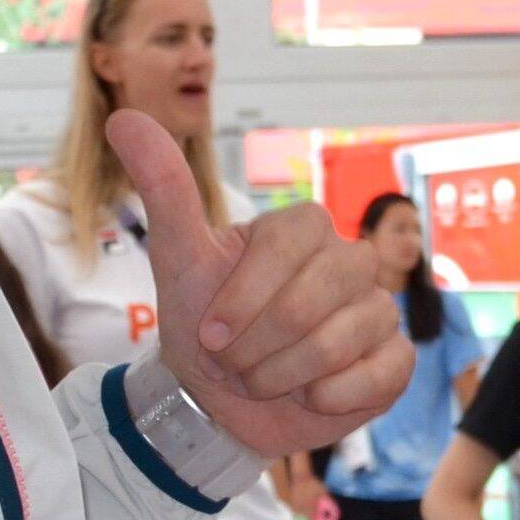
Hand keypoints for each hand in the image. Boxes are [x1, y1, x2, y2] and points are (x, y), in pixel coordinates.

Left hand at [108, 110, 412, 456]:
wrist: (221, 401)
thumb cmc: (205, 326)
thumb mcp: (179, 260)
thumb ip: (164, 188)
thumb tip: (125, 117)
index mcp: (304, 229)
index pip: (289, 243)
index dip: (245, 296)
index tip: (210, 333)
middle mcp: (350, 262)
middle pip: (315, 298)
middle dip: (259, 344)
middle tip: (231, 362)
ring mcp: (378, 310)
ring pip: (341, 341)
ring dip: (284, 375)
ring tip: (262, 381)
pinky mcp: (395, 360)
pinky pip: (378, 374)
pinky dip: (331, 396)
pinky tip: (310, 397)